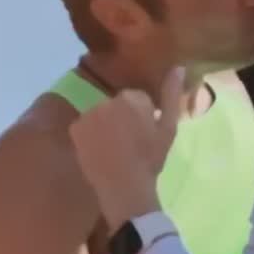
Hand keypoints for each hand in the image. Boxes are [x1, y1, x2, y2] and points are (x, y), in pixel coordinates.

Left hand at [69, 67, 183, 230]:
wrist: (125, 187)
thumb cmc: (151, 159)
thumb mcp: (168, 129)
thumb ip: (171, 96)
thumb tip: (178, 67)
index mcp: (134, 98)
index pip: (136, 99)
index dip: (141, 118)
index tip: (143, 136)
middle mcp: (109, 99)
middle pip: (116, 104)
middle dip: (121, 118)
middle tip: (128, 143)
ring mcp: (90, 113)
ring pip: (99, 114)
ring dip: (104, 125)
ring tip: (113, 149)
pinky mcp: (76, 128)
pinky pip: (84, 126)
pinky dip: (89, 136)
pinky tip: (98, 151)